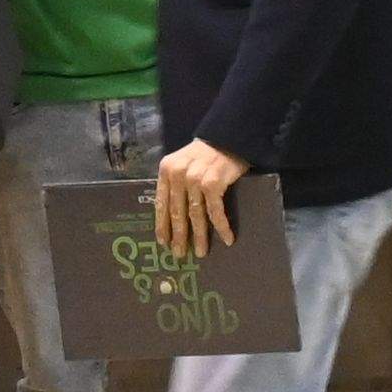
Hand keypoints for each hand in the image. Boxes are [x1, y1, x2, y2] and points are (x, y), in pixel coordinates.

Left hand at [153, 138, 249, 263]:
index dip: (162, 225)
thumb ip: (176, 182)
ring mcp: (195, 179)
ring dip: (200, 236)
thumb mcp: (184, 163)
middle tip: (179, 254)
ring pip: (196, 215)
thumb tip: (173, 213)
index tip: (163, 242)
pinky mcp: (213, 184)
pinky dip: (222, 227)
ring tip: (201, 252)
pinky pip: (216, 211)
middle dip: (179, 236)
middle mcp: (178, 175)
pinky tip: (227, 238)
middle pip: (178, 212)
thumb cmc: (208, 153)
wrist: (230, 138)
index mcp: (166, 170)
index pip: (161, 203)